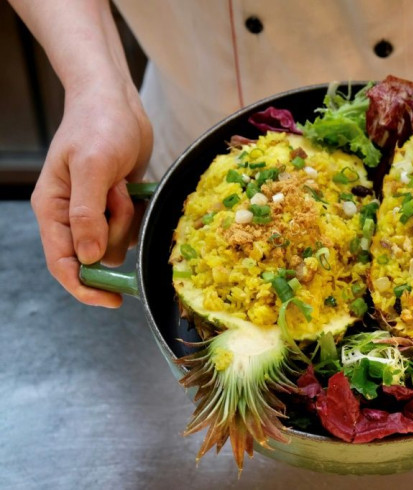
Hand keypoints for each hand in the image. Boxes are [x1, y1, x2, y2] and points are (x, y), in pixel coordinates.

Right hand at [31, 80, 152, 306]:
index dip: (84, 287)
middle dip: (115, 233)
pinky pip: (134, 227)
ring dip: (129, 219)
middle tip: (120, 197)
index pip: (63, 263)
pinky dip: (139, 213)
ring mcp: (97, 211)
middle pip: (96, 255)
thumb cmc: (99, 125)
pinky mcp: (120, 204)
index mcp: (53, 209)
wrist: (117, 100)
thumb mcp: (91, 167)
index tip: (112, 301)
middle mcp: (73, 215)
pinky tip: (135, 188)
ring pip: (119, 243)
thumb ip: (87, 214)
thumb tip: (89, 258)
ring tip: (124, 185)